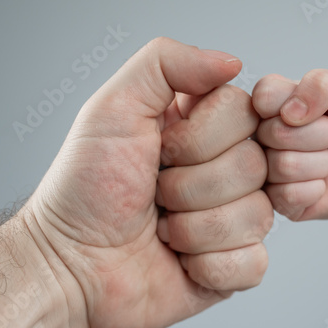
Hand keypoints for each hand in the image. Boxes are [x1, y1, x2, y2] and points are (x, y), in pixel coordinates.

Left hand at [22, 37, 270, 327]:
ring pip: (256, 215)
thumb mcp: (115, 107)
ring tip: (162, 227)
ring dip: (193, 228)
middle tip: (155, 192)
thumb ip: (166, 63)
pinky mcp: (235, 264)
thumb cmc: (87, 186)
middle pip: (254, 165)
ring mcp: (235, 217)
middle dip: (188, 185)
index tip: (162, 149)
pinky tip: (180, 260)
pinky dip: (208, 265)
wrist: (71, 262)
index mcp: (206, 127)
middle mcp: (227, 168)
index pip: (245, 113)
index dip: (200, 138)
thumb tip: (231, 62)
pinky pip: (252, 262)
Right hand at [252, 69, 327, 220]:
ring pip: (283, 166)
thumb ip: (321, 84)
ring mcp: (266, 168)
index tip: (321, 111)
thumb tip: (289, 112)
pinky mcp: (275, 200)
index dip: (297, 106)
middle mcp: (262, 135)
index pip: (263, 95)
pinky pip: (287, 196)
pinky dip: (315, 190)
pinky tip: (322, 185)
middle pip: (273, 133)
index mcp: (274, 102)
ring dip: (321, 164)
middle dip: (319, 136)